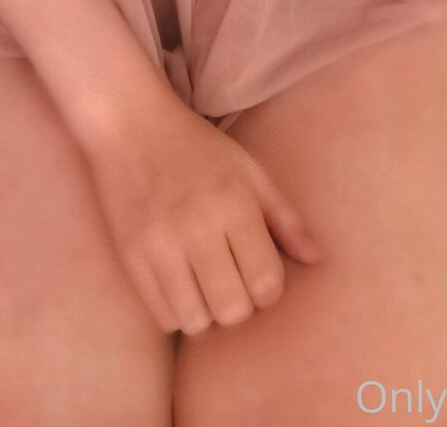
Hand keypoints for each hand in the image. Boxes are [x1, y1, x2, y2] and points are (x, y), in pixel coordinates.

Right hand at [81, 87, 323, 335]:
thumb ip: (286, 217)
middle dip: (240, 304)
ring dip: (208, 313)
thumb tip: (316, 260)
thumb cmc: (197, 146)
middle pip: (232, 310)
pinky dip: (177, 312)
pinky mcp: (131, 257)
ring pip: (196, 322)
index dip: (270, 289)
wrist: (130, 124)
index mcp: (234, 205)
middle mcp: (197, 229)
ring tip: (205, 286)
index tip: (259, 272)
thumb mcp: (249, 170)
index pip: (266, 283)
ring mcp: (159, 246)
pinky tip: (180, 285)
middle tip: (233, 281)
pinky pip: (162, 317)